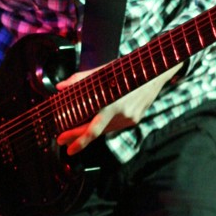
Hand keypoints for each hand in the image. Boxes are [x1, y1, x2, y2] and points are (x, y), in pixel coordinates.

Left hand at [57, 63, 182, 154]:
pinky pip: (114, 126)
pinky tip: (94, 122)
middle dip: (77, 137)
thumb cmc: (127, 69)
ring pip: (105, 130)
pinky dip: (103, 125)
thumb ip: (80, 80)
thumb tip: (61, 87)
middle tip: (62, 140)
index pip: (93, 129)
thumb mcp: (102, 71)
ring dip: (89, 132)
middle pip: (96, 132)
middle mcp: (121, 114)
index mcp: (112, 103)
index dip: (79, 141)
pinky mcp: (134, 119)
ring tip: (74, 131)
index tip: (66, 146)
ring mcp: (129, 119)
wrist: (155, 72)